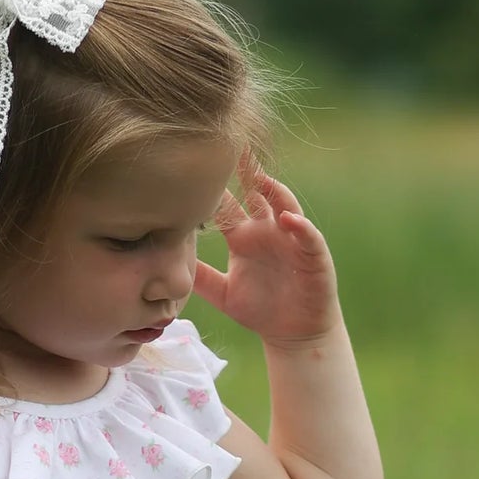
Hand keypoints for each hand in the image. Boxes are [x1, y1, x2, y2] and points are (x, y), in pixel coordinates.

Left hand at [194, 145, 340, 348]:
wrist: (293, 334)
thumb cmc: (260, 311)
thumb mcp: (222, 293)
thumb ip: (200, 276)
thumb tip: (166, 261)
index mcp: (243, 237)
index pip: (227, 206)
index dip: (213, 188)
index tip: (196, 165)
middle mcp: (266, 230)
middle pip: (256, 193)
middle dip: (247, 171)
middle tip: (233, 145)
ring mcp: (291, 239)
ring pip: (284, 205)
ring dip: (274, 191)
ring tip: (261, 177)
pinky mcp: (312, 254)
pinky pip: (307, 236)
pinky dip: (299, 226)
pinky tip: (287, 220)